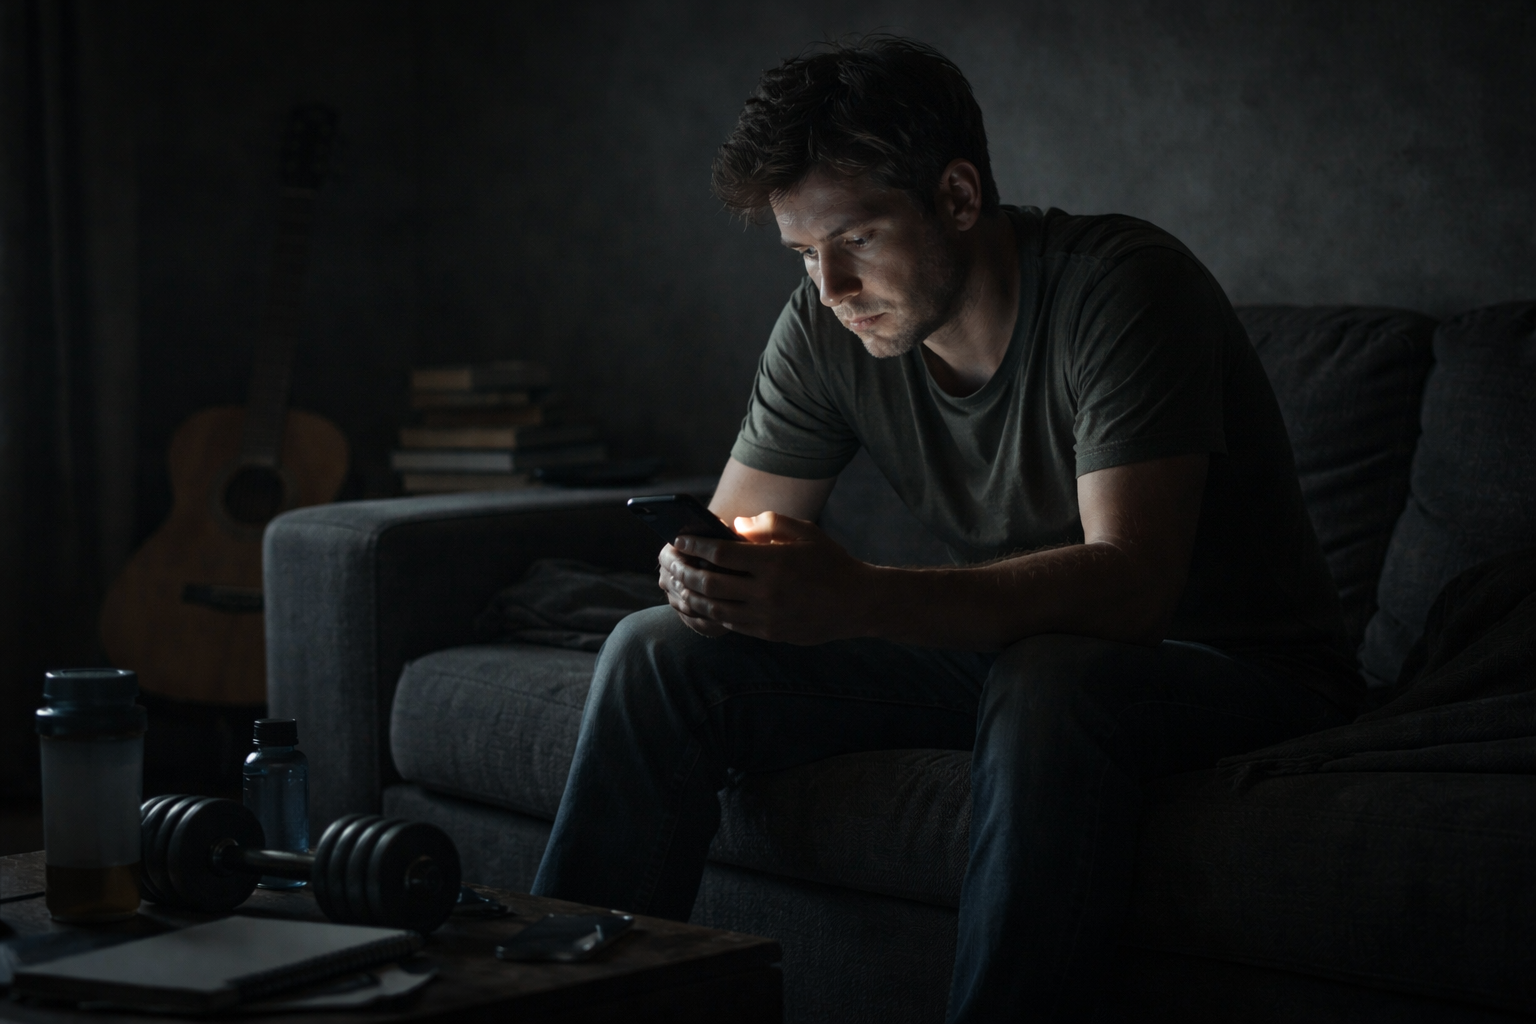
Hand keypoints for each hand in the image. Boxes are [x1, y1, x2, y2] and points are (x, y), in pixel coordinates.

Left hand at [657, 512, 874, 643]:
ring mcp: (767, 617)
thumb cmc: (831, 562)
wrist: (859, 603)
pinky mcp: (770, 633)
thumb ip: (768, 523)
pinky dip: (714, 612)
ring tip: (682, 585)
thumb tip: (733, 525)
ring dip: (694, 597)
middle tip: (673, 563)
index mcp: (774, 562)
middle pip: (711, 584)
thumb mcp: (805, 532)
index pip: (721, 553)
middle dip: (686, 572)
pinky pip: (732, 624)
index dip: (695, 545)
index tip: (680, 539)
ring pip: (716, 609)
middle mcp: (767, 592)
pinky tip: (707, 602)